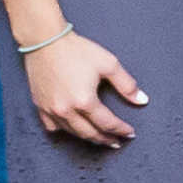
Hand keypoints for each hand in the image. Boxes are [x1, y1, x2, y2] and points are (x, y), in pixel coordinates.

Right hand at [27, 34, 145, 148]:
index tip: (130, 133)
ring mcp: (50, 109)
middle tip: (117, 142)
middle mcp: (66, 110)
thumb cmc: (77, 50)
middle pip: (90, 133)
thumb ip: (126, 85)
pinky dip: (64, 130)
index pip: (107, 123)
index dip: (121, 130)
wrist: (44, 40)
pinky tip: (73, 129)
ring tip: (100, 138)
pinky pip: (52, 126)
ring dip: (88, 137)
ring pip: (72, 132)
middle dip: (106, 139)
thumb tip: (142, 101)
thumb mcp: (108, 64)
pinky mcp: (39, 105)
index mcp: (84, 101)